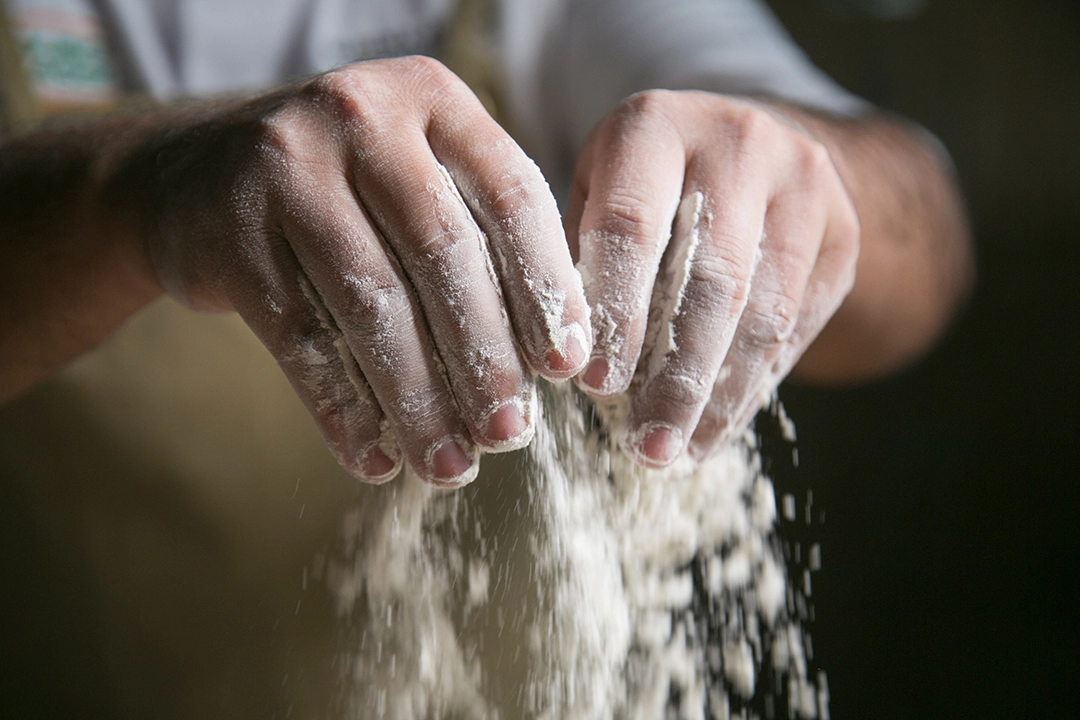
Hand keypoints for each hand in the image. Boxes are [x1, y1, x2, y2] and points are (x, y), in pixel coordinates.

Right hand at [135, 56, 589, 485]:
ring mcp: (287, 167)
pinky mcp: (229, 232)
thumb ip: (483, 236)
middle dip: (484, 357)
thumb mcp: (418, 179)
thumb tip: (559, 359)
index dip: (546, 287)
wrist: (191, 177)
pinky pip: (300, 337)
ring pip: (372, 301)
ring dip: (418, 399)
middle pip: (443, 252)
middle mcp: (361, 115)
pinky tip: (375, 459)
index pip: (512, 195)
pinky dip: (342, 409)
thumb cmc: (345, 192)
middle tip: (511, 433)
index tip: (568, 368)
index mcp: (431, 97)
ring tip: (450, 466)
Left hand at [568, 90, 859, 466]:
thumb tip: (565, 361)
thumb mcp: (595, 194)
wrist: (750, 148)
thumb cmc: (641, 186)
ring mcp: (803, 184)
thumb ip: (579, 260)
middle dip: (675, 376)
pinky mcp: (842, 231)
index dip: (617, 312)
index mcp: (655, 126)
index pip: (633, 225)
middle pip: (712, 278)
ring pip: (764, 312)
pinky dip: (753, 387)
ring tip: (678, 453)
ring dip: (719, 397)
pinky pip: (798, 326)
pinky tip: (715, 429)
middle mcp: (738, 141)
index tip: (593, 387)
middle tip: (645, 448)